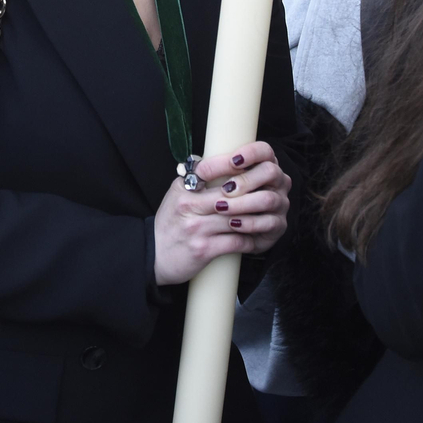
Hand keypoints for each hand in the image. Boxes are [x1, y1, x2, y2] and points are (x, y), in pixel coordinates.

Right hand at [153, 141, 290, 286]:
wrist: (152, 256)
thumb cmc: (168, 225)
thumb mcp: (176, 196)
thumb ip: (196, 182)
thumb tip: (222, 165)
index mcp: (184, 189)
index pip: (212, 169)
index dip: (235, 167)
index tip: (253, 167)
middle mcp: (189, 205)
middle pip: (232, 194)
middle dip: (253, 194)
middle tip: (271, 193)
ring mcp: (197, 227)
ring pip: (238, 218)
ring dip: (256, 219)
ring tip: (267, 216)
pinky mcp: (204, 249)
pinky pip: (236, 241)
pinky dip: (249, 240)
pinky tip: (255, 238)